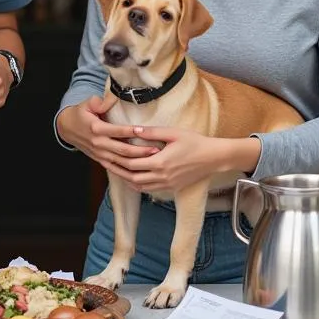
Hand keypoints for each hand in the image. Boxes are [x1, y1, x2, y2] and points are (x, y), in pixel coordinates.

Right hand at [56, 96, 159, 166]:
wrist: (67, 128)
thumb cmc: (80, 113)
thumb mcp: (86, 104)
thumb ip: (99, 102)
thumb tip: (109, 99)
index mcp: (96, 128)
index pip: (116, 131)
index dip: (130, 131)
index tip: (145, 131)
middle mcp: (98, 143)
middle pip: (122, 149)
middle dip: (140, 151)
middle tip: (156, 150)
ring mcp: (99, 154)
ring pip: (121, 161)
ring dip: (137, 162)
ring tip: (153, 160)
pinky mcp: (100, 160)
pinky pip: (115, 168)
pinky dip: (127, 171)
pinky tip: (140, 172)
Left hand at [100, 126, 242, 193]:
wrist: (213, 158)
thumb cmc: (195, 142)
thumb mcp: (174, 133)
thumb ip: (153, 132)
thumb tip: (134, 130)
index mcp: (161, 162)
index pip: (132, 164)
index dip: (118, 160)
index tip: (107, 153)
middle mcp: (162, 176)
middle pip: (132, 177)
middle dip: (117, 170)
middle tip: (105, 162)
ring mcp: (167, 184)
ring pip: (140, 186)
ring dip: (126, 179)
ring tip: (114, 170)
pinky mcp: (171, 187)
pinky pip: (149, 189)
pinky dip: (137, 185)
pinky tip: (131, 177)